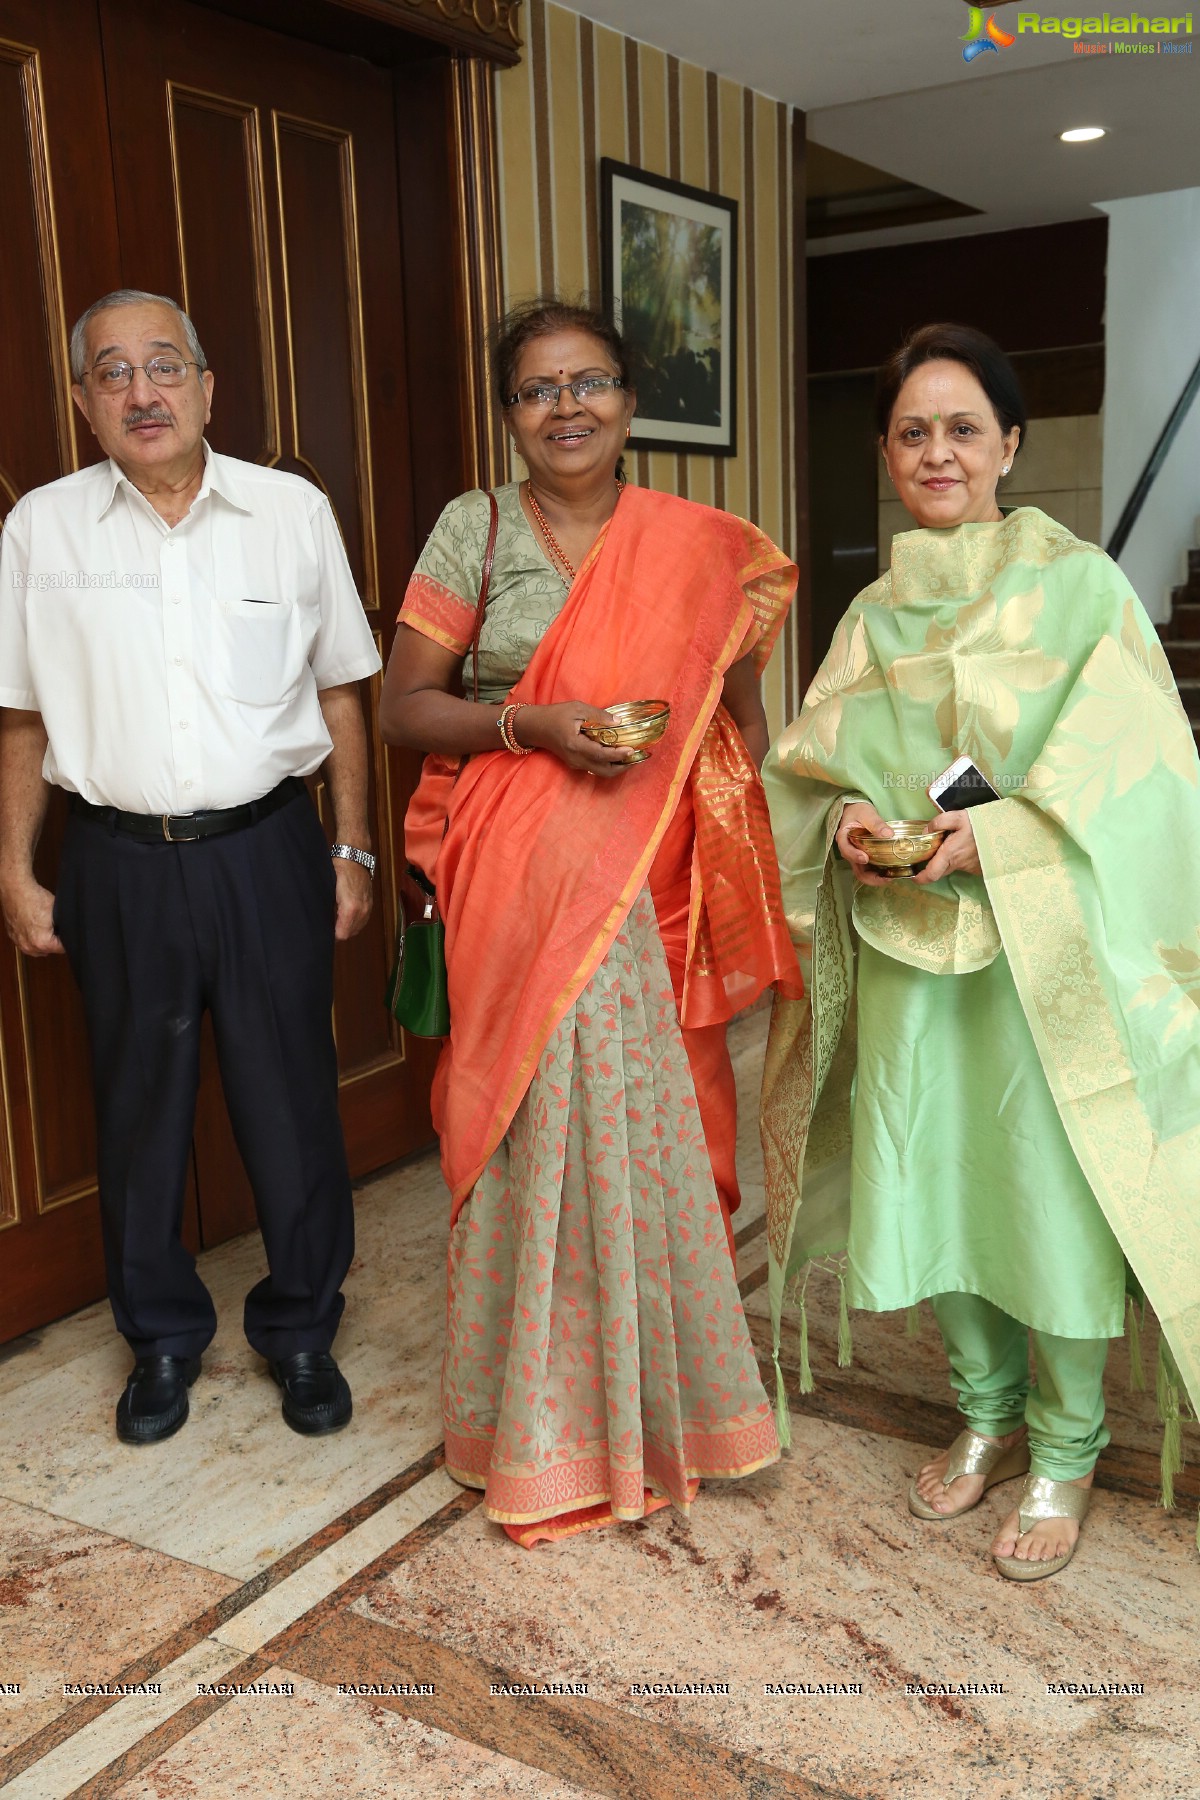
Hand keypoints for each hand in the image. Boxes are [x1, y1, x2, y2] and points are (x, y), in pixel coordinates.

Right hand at [0, 876, 63, 955]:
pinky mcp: (13, 936)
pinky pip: (27, 943)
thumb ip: (66, 926)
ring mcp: (19, 942)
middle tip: (57, 928)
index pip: (62, 948)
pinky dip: (32, 938)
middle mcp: (29, 946)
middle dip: (55, 941)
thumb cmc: (35, 898)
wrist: (17, 890)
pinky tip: (36, 927)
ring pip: (38, 949)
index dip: (68, 940)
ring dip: (43, 941)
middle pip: (49, 950)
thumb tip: (74, 931)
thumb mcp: (59, 912)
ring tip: (46, 927)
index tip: (69, 934)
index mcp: (42, 942)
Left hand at [332, 855, 373, 940]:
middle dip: (340, 931)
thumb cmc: (340, 870)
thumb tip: (323, 923)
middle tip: (329, 924)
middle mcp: (362, 910)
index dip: (332, 934)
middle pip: (350, 933)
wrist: (354, 857)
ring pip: (357, 928)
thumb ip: (328, 910)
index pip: (342, 934)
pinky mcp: (370, 904)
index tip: (325, 929)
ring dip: (347, 927)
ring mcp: (368, 907)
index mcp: (351, 908)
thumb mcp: (328, 891)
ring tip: (336, 920)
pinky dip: (355, 921)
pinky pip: (363, 920)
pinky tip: (346, 915)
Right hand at [518, 702, 638, 776]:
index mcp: (575, 745)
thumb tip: (619, 722)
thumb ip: (598, 715)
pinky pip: (596, 768)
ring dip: (617, 766)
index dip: (618, 754)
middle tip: (638, 756)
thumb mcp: (577, 708)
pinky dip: (608, 764)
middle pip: (605, 771)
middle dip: (623, 766)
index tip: (632, 749)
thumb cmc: (555, 715)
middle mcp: (576, 759)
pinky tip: (617, 754)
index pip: (601, 755)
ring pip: (601, 772)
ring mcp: (575, 764)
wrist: (535, 727)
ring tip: (631, 755)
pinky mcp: (576, 764)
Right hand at [835, 801, 894, 888]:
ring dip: (875, 878)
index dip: (854, 856)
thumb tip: (889, 834)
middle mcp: (849, 851)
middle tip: (886, 878)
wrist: (857, 811)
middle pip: (856, 869)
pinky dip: (879, 873)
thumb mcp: (867, 813)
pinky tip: (890, 872)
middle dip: (870, 877)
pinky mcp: (864, 857)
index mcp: (844, 838)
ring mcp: (856, 856)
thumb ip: (876, 823)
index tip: (865, 858)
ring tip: (890, 877)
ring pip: (863, 872)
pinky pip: (870, 869)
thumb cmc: (859, 811)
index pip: (846, 850)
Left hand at [914, 810, 981, 882]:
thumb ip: (939, 823)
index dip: (920, 879)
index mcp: (950, 854)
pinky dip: (961, 856)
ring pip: (952, 866)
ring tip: (952, 841)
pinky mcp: (979, 867)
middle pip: (939, 871)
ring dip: (949, 858)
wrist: (1009, 831)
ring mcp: (970, 868)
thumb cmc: (983, 824)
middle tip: (928, 853)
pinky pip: (964, 864)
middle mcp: (959, 864)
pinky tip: (966, 844)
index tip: (913, 876)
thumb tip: (926, 831)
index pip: (931, 875)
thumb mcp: (959, 817)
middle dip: (931, 865)